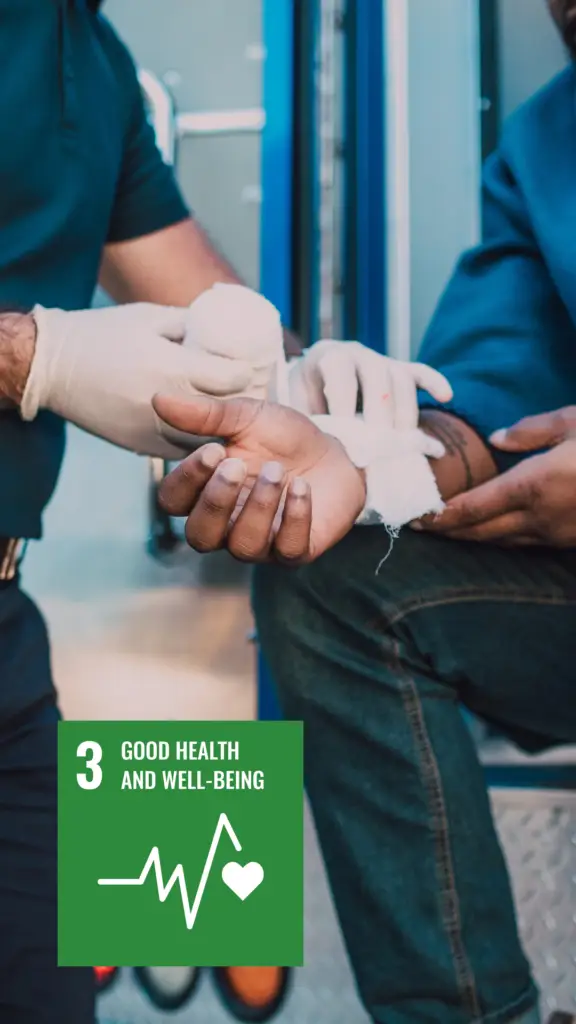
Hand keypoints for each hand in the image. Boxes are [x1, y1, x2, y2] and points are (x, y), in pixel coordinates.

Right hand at [20, 303, 254, 458]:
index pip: (232, 378)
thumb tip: (222, 328)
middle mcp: (169, 404)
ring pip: (205, 438)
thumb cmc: (103, 333)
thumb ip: (189, 323)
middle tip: (249, 392)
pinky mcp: (140, 445)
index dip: (247, 373)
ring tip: (228, 415)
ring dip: (219, 428)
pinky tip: (200, 430)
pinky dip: (193, 442)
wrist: (53, 367)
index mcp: (174, 366)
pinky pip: (180, 450)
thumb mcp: (151, 317)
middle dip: (240, 401)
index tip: (250, 368)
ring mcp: (154, 430)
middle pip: (225, 411)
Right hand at [154, 394, 366, 562]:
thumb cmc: (282, 440)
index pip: (173, 502)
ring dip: (258, 506)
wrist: (335, 453)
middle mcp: (226, 526)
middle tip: (236, 465)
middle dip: (216, 501)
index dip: (186, 479)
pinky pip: (288, 550)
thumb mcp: (246, 418)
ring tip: (277, 471)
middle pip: (200, 536)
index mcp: (205, 494)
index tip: (214, 450)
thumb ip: (204, 414)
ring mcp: (261, 543)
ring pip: (243, 546)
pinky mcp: (296, 550)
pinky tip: (301, 487)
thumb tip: (158, 399)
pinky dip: (294, 518)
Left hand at [288, 340, 452, 424]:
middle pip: (378, 376)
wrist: (313, 376)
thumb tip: (313, 438)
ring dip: (406, 409)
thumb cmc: (305, 396)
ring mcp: (382, 360)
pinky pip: (421, 372)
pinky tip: (446, 397)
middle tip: (379, 443)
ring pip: (402, 377)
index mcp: (329, 357)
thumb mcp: (294, 403)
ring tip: (403, 438)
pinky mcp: (400, 370)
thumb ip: (303, 417)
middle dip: (380, 412)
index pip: (341, 373)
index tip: (347, 432)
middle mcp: (358, 354)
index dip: (345, 402)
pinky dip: (435, 382)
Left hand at [415, 407, 575, 545]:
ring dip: (473, 536)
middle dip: (447, 530)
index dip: (441, 516)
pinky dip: (502, 538)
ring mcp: (555, 534)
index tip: (416, 518)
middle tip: (421, 526)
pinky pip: (526, 543)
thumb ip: (532, 430)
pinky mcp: (569, 541)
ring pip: (503, 541)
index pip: (473, 507)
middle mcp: (538, 516)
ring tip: (450, 528)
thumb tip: (495, 438)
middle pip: (481, 531)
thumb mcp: (575, 422)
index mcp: (533, 484)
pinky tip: (495, 528)